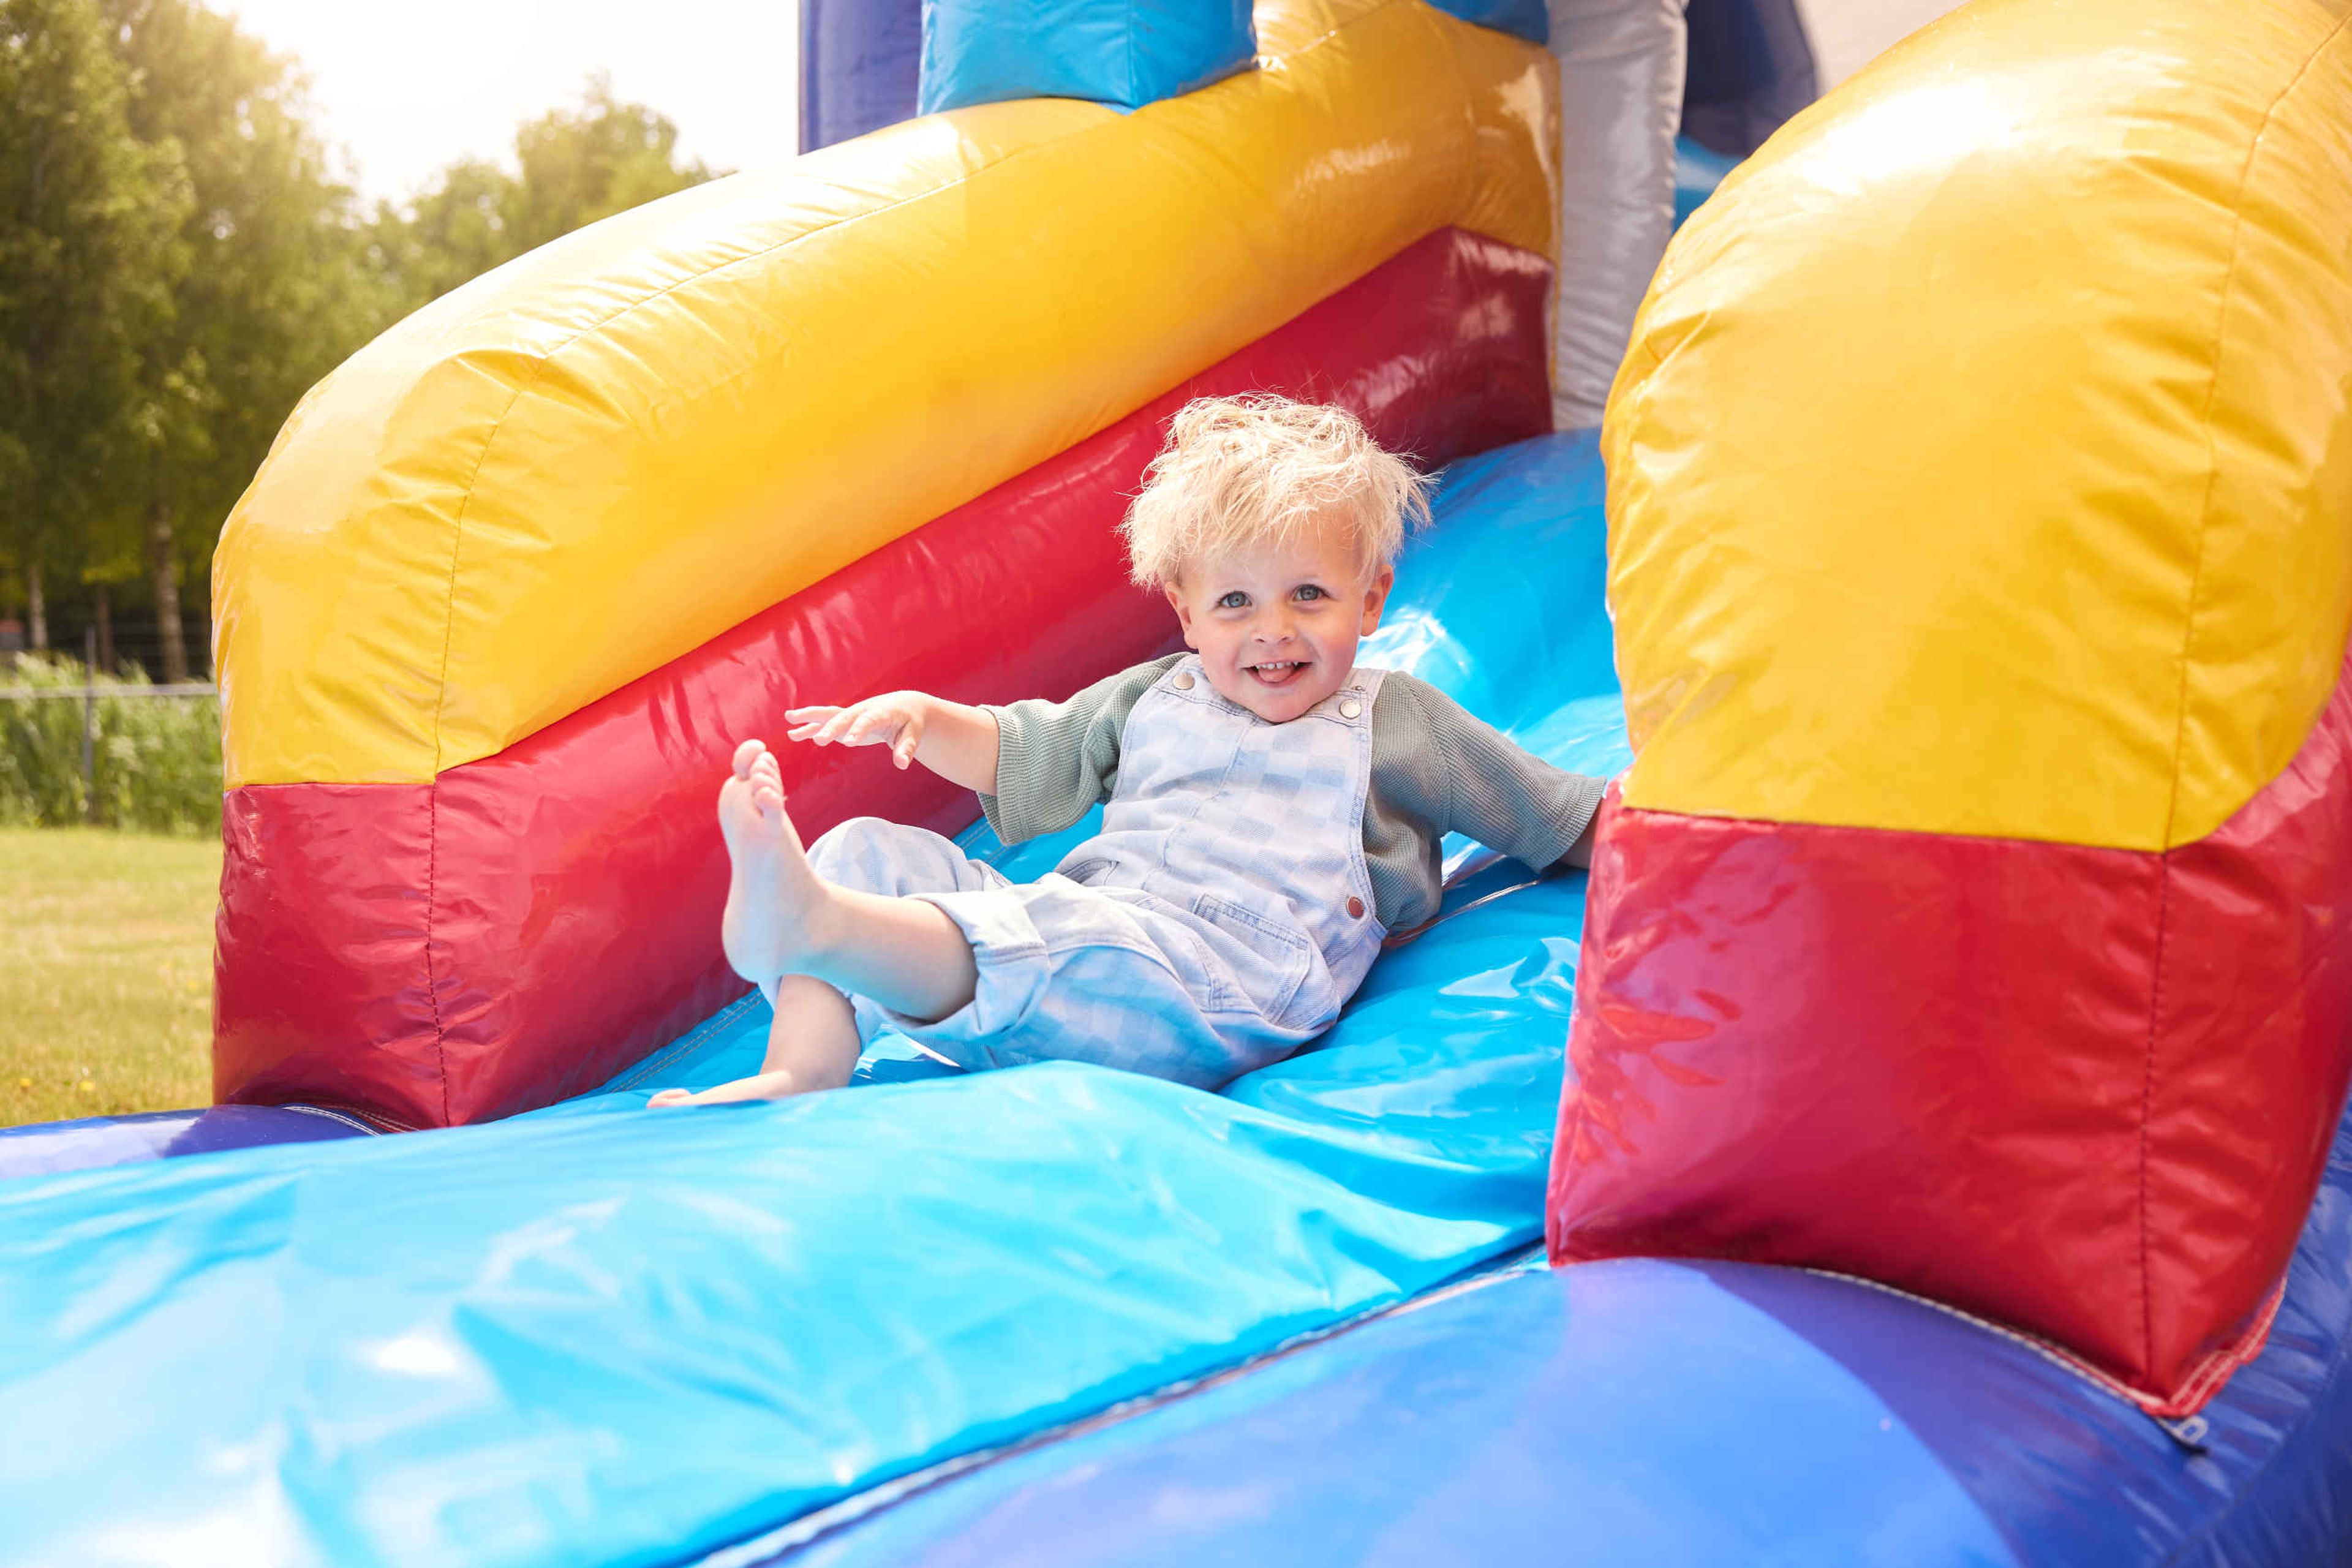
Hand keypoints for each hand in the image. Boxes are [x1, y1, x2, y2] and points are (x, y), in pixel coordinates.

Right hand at [786, 692, 932, 769]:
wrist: (903, 705)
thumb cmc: (910, 722)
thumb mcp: (913, 734)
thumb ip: (906, 749)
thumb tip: (901, 764)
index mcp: (881, 713)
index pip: (868, 721)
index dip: (858, 730)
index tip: (848, 742)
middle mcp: (862, 710)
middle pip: (844, 717)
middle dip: (831, 727)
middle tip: (818, 739)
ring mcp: (851, 714)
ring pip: (829, 714)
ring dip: (810, 717)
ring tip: (789, 720)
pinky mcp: (845, 720)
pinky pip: (825, 721)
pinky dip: (810, 726)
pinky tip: (793, 733)